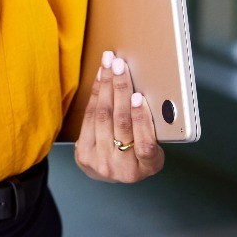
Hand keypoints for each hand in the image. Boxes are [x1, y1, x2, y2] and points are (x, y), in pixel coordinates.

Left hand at [72, 50, 165, 182]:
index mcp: (147, 167)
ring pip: (102, 116)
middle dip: (120, 89)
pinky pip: (89, 117)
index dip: (141, 120)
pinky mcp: (83, 154)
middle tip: (120, 65)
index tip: (139, 97)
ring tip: (109, 64)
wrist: (110, 172)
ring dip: (106, 86)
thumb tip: (146, 93)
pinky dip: (96, 94)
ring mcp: (101, 162)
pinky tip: (101, 78)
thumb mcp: (153, 148)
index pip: (145, 145)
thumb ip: (152, 128)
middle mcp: (123, 168)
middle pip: (121, 123)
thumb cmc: (137, 153)